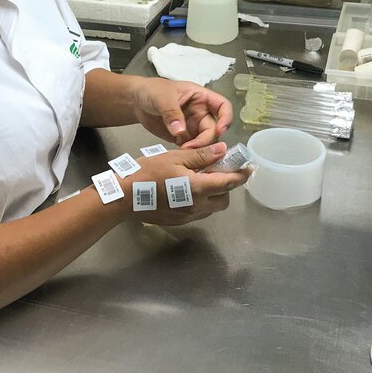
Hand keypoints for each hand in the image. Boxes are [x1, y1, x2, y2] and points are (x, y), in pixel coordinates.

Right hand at [119, 142, 251, 225]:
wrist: (123, 198)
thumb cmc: (147, 173)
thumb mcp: (175, 158)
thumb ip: (201, 156)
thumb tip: (223, 150)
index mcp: (199, 188)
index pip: (229, 183)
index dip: (241, 175)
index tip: (248, 168)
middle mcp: (198, 206)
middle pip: (223, 200)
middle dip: (225, 187)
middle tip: (216, 172)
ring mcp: (188, 216)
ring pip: (211, 208)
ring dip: (212, 195)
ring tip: (199, 179)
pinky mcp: (178, 222)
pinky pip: (197, 211)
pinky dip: (199, 201)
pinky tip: (185, 190)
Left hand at [132, 78, 232, 148]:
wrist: (136, 102)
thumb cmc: (152, 91)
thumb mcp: (162, 97)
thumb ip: (172, 113)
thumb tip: (180, 131)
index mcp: (201, 97)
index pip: (222, 106)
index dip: (225, 118)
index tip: (220, 131)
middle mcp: (200, 113)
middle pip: (213, 129)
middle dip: (205, 140)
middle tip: (191, 147)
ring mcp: (192, 126)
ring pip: (204, 141)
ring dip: (198, 149)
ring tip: (184, 153)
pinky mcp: (183, 137)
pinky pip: (191, 147)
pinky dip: (189, 154)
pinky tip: (181, 157)